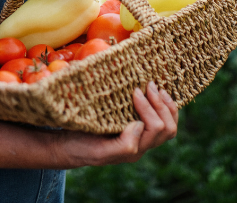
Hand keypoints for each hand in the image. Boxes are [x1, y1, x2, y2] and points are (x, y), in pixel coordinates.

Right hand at [56, 82, 178, 166]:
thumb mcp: (99, 150)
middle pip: (167, 129)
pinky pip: (161, 119)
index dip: (149, 107)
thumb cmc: (81, 146)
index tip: (135, 91)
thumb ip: (123, 145)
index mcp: (133, 150)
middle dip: (161, 105)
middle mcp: (140, 145)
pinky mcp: (137, 126)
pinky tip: (157, 92)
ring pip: (168, 125)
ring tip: (156, 87)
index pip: (155, 128)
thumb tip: (140, 126)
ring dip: (165, 104)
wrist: (68, 145)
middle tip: (149, 85)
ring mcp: (141, 136)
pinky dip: (163, 105)